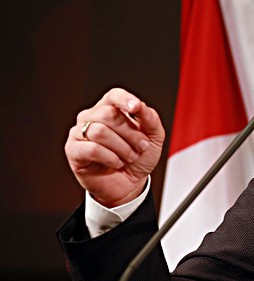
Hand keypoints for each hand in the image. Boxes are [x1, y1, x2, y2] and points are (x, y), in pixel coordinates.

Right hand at [65, 88, 164, 207]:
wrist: (130, 184)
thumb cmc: (139, 158)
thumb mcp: (153, 137)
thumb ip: (150, 118)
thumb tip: (140, 105)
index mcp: (110, 109)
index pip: (113, 95)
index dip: (124, 99)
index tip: (136, 108)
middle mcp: (92, 117)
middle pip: (109, 114)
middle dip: (131, 133)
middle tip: (141, 147)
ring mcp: (79, 133)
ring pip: (99, 131)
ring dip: (122, 147)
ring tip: (129, 157)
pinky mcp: (73, 151)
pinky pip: (91, 149)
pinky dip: (110, 157)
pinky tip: (116, 163)